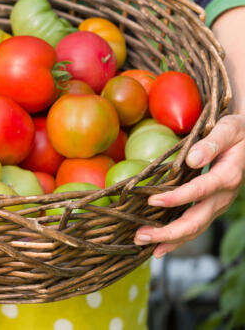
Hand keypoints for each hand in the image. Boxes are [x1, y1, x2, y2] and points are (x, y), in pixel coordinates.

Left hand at [134, 114, 244, 256]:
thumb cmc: (236, 132)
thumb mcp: (227, 130)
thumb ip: (211, 144)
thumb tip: (192, 159)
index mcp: (228, 176)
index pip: (200, 191)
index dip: (177, 198)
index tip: (152, 201)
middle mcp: (223, 196)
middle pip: (197, 221)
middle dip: (169, 232)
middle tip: (141, 235)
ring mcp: (217, 204)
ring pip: (195, 229)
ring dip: (169, 239)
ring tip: (143, 242)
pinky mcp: (210, 207)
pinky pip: (194, 227)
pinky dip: (176, 238)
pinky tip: (158, 246)